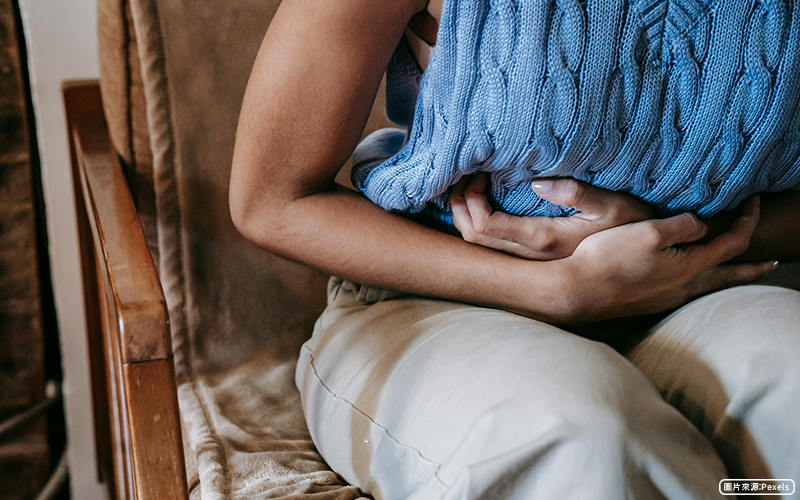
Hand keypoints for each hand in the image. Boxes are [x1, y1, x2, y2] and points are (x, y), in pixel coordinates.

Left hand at [449, 173, 656, 259]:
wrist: (646, 262)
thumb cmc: (633, 228)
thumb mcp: (614, 205)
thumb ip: (577, 193)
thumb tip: (537, 183)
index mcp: (543, 240)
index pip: (485, 227)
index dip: (470, 201)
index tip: (477, 173)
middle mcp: (530, 255)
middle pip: (472, 237)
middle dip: (459, 205)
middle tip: (464, 175)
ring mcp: (530, 259)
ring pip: (479, 244)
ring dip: (465, 214)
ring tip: (469, 185)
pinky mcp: (534, 257)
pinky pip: (492, 244)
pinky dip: (477, 222)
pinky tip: (482, 202)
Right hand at [562, 195, 776, 322]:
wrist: (577, 291)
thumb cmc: (610, 259)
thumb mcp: (650, 231)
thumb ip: (683, 225)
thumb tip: (701, 225)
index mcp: (690, 266)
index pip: (733, 242)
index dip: (748, 220)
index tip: (754, 201)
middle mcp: (685, 287)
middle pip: (730, 276)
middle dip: (753, 267)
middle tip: (773, 262)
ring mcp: (666, 298)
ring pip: (709, 285)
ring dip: (728, 275)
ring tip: (736, 271)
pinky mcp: (649, 302)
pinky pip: (687, 290)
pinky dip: (702, 281)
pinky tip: (690, 278)